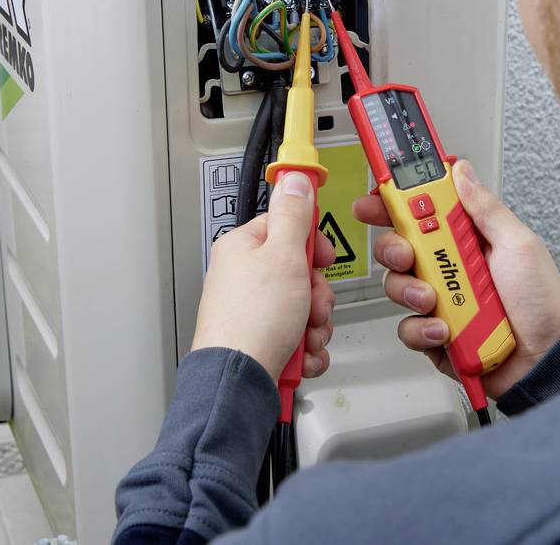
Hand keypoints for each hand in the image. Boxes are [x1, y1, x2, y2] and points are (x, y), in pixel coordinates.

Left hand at [192, 172, 336, 381]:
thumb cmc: (251, 320)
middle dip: (317, 295)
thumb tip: (294, 179)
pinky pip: (297, 338)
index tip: (321, 256)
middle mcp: (244, 278)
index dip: (311, 244)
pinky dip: (306, 350)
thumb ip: (293, 215)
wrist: (238, 380)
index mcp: (243, 248)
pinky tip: (300, 355)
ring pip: (303, 308)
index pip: (285, 227)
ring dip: (315, 325)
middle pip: (300, 272)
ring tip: (304, 336)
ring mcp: (253, 312)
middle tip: (311, 304)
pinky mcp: (262, 342)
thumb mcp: (283, 255)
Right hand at [352, 160, 559, 400]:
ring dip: (410, 291)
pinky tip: (445, 330)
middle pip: (398, 245)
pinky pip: (407, 327)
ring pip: (396, 285)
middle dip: (394, 247)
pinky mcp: (434, 334)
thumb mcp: (519, 244)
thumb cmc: (542, 303)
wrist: (546, 360)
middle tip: (408, 253)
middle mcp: (449, 266)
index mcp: (467, 239)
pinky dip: (422, 329)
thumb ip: (485, 208)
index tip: (376, 197)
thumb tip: (462, 172)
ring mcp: (440, 300)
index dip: (395, 201)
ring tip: (436, 300)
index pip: (423, 211)